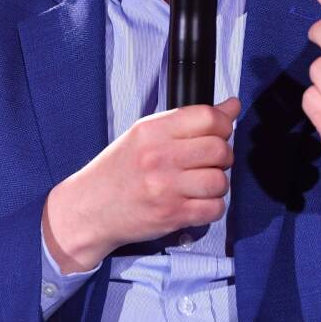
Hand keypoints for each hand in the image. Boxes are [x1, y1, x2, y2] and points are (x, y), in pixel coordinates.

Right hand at [42, 97, 239, 273]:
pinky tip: (197, 202)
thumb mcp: (145, 135)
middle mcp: (159, 157)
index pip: (208, 117)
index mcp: (152, 130)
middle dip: (223, 156)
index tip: (219, 132)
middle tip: (209, 162)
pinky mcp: (172, 216)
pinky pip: (214, 209)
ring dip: (217, 184)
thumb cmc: (119, 170)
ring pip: (220, 181)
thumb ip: (188, 120)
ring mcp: (166, 188)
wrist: (88, 209)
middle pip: (219, 149)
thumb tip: (232, 105)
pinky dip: (212, 207)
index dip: (223, 124)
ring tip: (200, 184)